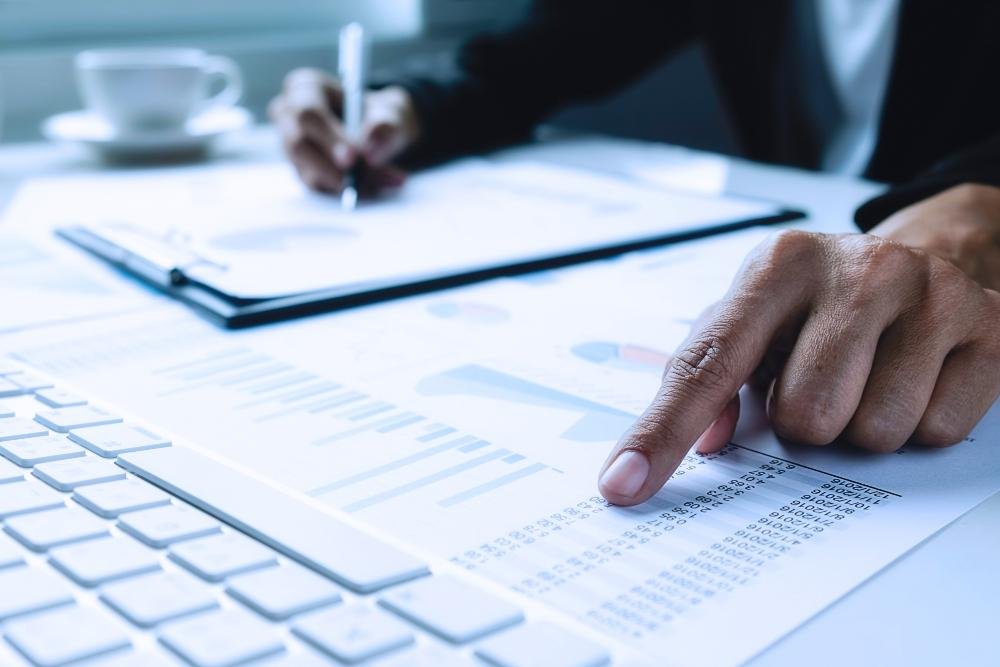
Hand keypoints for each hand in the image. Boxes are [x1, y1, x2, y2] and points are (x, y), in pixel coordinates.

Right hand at [268, 68, 420, 194]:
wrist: (381, 134)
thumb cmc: (379, 115)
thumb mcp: (392, 112)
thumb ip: (386, 125)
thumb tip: (371, 150)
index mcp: (305, 87)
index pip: (308, 113)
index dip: (329, 137)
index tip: (354, 158)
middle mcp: (289, 115)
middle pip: (299, 145)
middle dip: (333, 167)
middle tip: (363, 181)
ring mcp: (290, 146)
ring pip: (309, 172)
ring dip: (348, 183)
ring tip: (386, 180)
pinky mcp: (301, 171)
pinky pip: (320, 188)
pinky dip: (348, 191)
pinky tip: (375, 187)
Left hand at [599, 184, 999, 506]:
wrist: (934, 251)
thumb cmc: (824, 301)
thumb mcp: (757, 320)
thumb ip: (712, 375)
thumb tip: (701, 444)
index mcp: (778, 265)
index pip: (708, 364)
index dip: (662, 434)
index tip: (623, 486)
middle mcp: (855, 268)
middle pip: (805, 417)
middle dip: (805, 422)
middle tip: (821, 383)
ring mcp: (929, 293)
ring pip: (874, 432)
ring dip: (861, 427)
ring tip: (869, 376)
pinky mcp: (989, 325)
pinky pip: (938, 431)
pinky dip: (919, 423)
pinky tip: (915, 376)